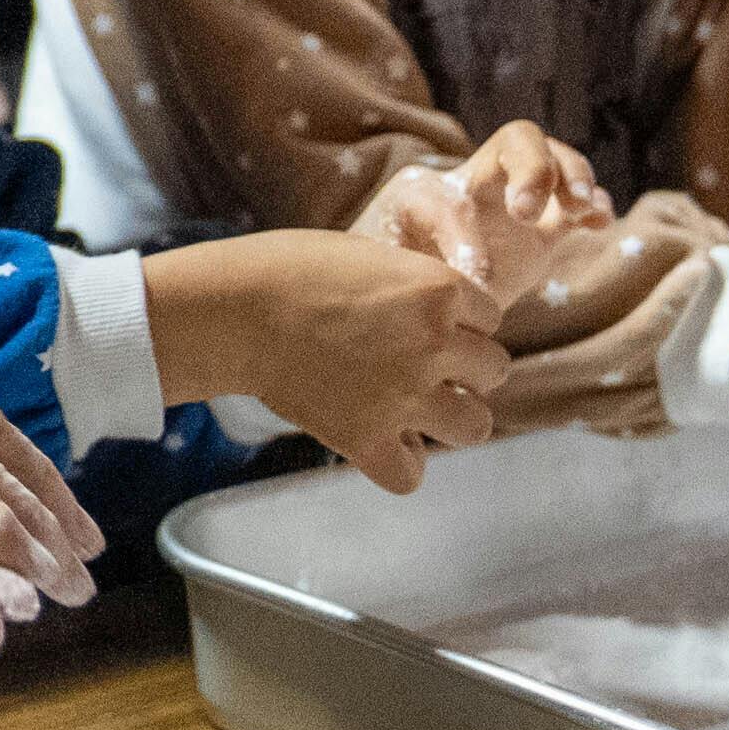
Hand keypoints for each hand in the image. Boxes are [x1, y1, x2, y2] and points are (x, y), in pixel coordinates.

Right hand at [147, 227, 508, 493]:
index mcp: (438, 291)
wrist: (234, 309)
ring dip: (451, 418)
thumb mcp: (367, 255)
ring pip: (474, 426)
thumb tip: (434, 309)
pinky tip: (382, 442)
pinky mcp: (365, 437)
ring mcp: (403, 396)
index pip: (491, 319)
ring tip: (417, 408)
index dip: (459, 323)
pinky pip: (412, 474)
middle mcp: (433, 345)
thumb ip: (412, 284)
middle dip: (463, 369)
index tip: (421, 324)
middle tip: (419, 364)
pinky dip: (401, 463)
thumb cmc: (288, 269)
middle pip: (494, 371)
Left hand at [361, 121, 612, 304]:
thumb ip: (416, 267)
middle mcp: (481, 182)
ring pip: (556, 159)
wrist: (413, 290)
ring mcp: (518, 199)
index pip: (452, 188)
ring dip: (574, 176)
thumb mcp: (389, 266)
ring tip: (583, 208)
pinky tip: (600, 221)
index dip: (463, 230)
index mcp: (434, 187)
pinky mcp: (546, 226)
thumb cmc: (392, 274)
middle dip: (533, 168)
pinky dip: (595, 203)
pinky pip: (578, 200)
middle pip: (518, 139)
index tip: (473, 277)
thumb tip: (463, 282)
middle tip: (528, 213)